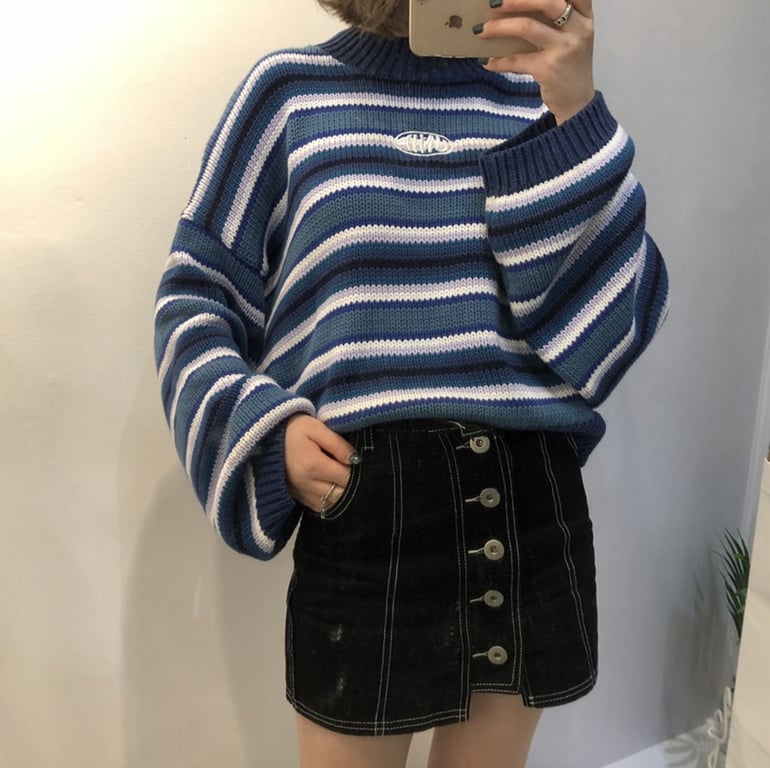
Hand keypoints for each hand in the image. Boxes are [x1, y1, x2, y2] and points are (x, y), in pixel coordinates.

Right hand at [284, 414, 358, 513]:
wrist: (265, 436)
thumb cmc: (292, 428)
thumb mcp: (315, 427)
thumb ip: (337, 443)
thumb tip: (355, 459)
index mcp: (312, 465)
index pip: (346, 478)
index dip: (357, 472)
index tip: (359, 462)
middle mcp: (306, 483)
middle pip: (340, 494)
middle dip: (352, 485)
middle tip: (354, 471)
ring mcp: (299, 492)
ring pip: (331, 504)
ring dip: (341, 494)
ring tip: (343, 478)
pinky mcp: (295, 496)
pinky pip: (319, 506)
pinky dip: (329, 500)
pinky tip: (332, 487)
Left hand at [476, 0, 594, 123]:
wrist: (577, 102)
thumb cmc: (569, 66)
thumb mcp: (573, 37)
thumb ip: (558, 20)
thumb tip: (515, 10)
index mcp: (584, 17)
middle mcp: (578, 29)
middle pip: (547, 1)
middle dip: (516, 0)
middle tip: (494, 2)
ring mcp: (564, 49)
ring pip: (528, 27)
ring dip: (500, 27)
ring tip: (481, 31)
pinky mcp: (549, 69)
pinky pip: (517, 60)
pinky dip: (499, 61)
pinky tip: (487, 62)